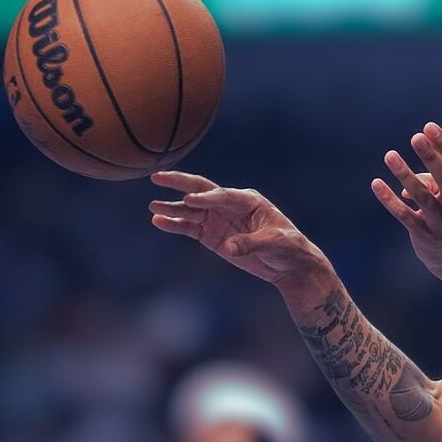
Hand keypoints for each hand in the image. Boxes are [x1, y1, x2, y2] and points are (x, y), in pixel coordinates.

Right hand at [149, 172, 317, 283]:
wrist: (288, 263)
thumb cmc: (288, 247)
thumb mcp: (275, 243)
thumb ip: (251, 243)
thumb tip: (230, 247)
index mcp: (249, 200)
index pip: (223, 195)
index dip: (207, 198)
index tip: (190, 200)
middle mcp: (230, 205)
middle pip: (201, 191)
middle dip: (180, 183)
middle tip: (158, 177)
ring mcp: (219, 219)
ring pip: (191, 210)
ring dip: (172, 208)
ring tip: (153, 206)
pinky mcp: (212, 235)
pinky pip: (189, 227)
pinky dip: (174, 225)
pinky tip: (158, 221)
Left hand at [372, 122, 441, 279]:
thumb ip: (434, 184)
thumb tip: (407, 183)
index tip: (429, 127)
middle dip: (431, 157)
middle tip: (416, 137)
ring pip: (423, 197)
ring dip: (406, 175)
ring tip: (389, 155)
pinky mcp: (426, 237)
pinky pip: (405, 216)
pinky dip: (390, 200)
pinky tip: (376, 184)